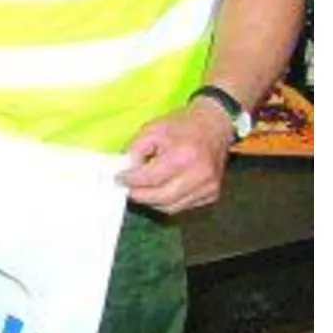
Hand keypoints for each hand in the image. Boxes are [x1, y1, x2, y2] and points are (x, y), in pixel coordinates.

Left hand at [118, 100, 234, 214]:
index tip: (118, 178)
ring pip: (171, 207)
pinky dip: (167, 202)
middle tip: (127, 189)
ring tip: (142, 189)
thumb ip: (135, 149)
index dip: (131, 180)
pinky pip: (183, 206)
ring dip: (152, 201)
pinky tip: (160, 189)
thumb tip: (126, 170)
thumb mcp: (152, 128)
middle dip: (140, 195)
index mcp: (184, 155)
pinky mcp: (212, 195)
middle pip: (162, 197)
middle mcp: (199, 175)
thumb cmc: (181, 126)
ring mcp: (208, 188)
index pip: (152, 178)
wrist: (214, 126)